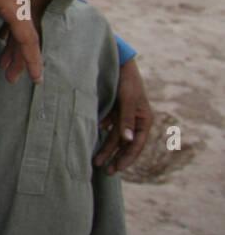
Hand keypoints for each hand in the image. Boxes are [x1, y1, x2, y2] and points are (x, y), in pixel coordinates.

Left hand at [0, 0, 43, 83]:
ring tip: (4, 64)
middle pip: (25, 35)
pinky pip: (14, 14)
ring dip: (12, 45)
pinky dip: (9, 30)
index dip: (32, 61)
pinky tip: (1, 37)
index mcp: (15, 3)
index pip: (28, 39)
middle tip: (11, 79)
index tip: (37, 80)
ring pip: (19, 25)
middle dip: (20, 58)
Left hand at [94, 57, 151, 173]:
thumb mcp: (128, 100)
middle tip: (105, 172)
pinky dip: (100, 134)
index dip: (128, 158)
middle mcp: (134, 121)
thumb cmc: (127, 81)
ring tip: (95, 162)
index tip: (118, 169)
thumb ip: (127, 120)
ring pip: (114, 137)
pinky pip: (106, 126)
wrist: (118, 62)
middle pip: (124, 144)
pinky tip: (90, 141)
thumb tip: (128, 140)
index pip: (136, 144)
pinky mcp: (112, 111)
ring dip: (106, 149)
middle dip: (115, 158)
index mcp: (144, 120)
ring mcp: (122, 116)